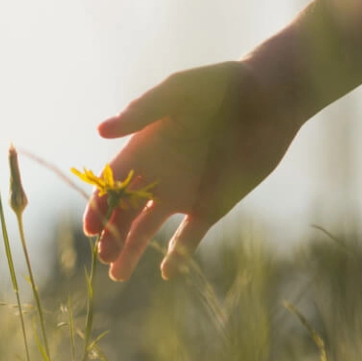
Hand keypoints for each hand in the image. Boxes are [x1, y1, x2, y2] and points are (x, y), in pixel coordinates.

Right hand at [83, 60, 305, 281]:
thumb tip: (102, 130)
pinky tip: (167, 272)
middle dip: (110, 235)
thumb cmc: (220, 86)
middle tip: (104, 257)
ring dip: (132, 250)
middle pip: (124, 212)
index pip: (110, 185)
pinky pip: (189, 236)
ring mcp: (183, 193)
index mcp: (142, 150)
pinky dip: (177, 254)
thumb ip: (142, 112)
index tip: (91, 228)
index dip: (98, 207)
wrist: (269, 98)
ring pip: (147, 228)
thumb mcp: (178, 93)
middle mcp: (157, 175)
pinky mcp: (213, 206)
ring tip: (118, 274)